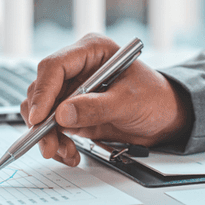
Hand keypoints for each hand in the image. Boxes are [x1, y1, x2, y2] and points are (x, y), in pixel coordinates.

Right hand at [21, 34, 192, 166]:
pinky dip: (56, 142)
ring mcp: (73, 90)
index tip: (39, 117)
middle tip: (48, 145)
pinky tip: (70, 154)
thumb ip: (96, 108)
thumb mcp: (129, 102)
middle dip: (41, 121)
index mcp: (92, 50)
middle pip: (42, 90)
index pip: (55, 66)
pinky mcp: (72, 111)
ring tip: (65, 153)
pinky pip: (52, 126)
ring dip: (48, 135)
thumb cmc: (155, 98)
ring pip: (42, 111)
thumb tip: (62, 114)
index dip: (43, 92)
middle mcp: (78, 67)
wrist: (165, 117)